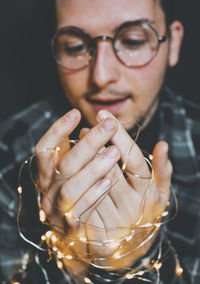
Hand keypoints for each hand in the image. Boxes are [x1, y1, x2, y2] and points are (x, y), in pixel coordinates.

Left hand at [35, 108, 171, 274]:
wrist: (130, 249)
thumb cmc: (146, 212)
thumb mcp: (160, 193)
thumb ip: (163, 170)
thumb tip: (163, 145)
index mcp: (147, 193)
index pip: (133, 159)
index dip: (118, 136)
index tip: (104, 115)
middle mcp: (130, 206)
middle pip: (109, 168)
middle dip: (95, 143)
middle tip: (87, 128)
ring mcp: (111, 219)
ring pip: (90, 182)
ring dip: (82, 158)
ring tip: (79, 141)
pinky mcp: (92, 229)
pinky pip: (79, 199)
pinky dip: (73, 178)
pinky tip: (69, 162)